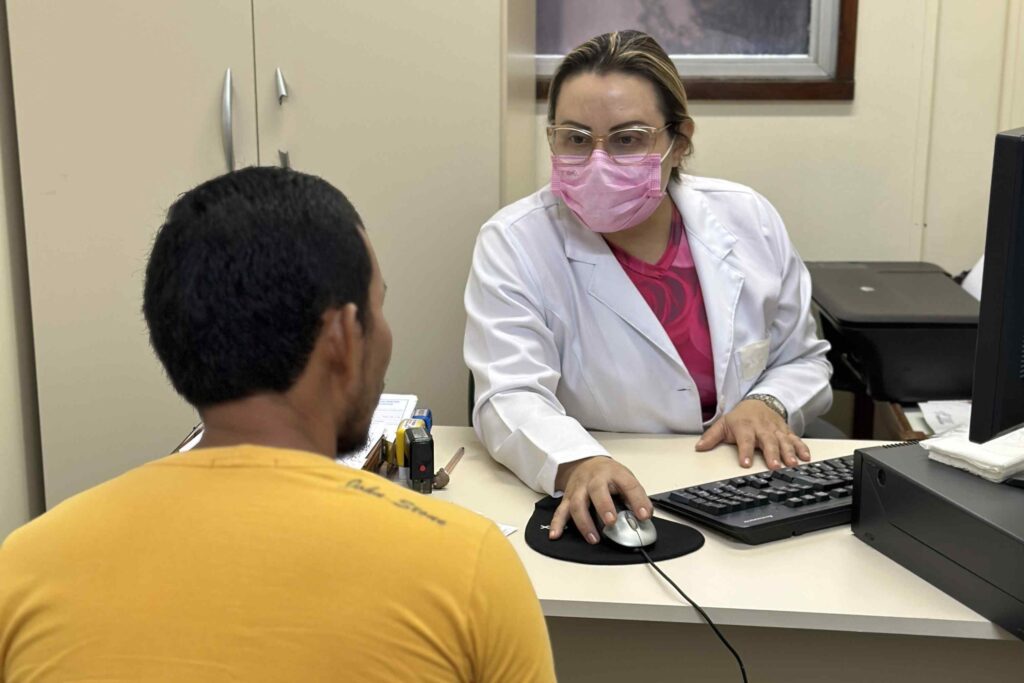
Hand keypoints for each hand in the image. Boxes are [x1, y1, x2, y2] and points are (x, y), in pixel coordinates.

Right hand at [549, 456, 651, 544]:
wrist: (585, 464)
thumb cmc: (608, 475)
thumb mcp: (626, 479)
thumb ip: (636, 498)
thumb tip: (644, 516)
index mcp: (614, 474)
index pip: (628, 485)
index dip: (638, 500)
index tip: (644, 516)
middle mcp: (594, 479)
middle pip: (597, 491)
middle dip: (603, 507)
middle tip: (610, 522)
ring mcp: (579, 489)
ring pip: (577, 504)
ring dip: (584, 522)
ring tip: (593, 538)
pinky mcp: (568, 498)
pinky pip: (560, 511)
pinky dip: (557, 524)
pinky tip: (556, 535)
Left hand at [695, 399, 810, 469]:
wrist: (759, 401)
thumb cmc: (740, 417)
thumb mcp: (723, 424)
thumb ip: (711, 436)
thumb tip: (698, 447)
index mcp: (745, 427)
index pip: (745, 440)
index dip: (745, 451)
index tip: (745, 463)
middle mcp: (762, 428)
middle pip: (768, 441)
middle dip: (772, 454)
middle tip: (774, 466)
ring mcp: (776, 430)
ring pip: (784, 441)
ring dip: (789, 452)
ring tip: (792, 464)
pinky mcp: (786, 431)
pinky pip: (796, 439)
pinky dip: (802, 447)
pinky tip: (806, 457)